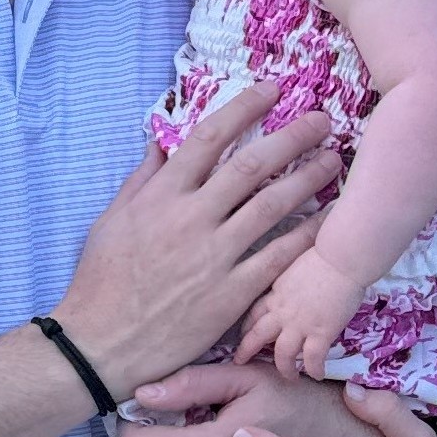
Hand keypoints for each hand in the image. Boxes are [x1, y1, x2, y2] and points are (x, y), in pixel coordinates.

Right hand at [53, 87, 338, 402]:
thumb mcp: (111, 221)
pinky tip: (328, 219)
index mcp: (162, 196)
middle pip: (253, 165)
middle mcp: (192, 219)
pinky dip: (306, 234)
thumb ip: (142, 179)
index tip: (272, 90)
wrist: (102, 345)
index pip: (209, 136)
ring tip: (334, 161)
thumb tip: (161, 142)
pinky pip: (278, 256)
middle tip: (322, 120)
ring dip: (309, 178)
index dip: (245, 107)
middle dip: (293, 136)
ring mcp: (214, 257)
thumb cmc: (102, 283)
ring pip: (273, 206)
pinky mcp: (232, 294)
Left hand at [234, 246, 365, 381]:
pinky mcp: (320, 332)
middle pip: (256, 336)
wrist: (341, 256)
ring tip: (290, 376)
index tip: (243, 335)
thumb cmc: (325, 251)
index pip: (254, 313)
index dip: (247, 326)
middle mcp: (282, 311)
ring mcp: (300, 323)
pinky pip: (312, 359)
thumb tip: (299, 288)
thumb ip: (293, 282)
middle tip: (241, 362)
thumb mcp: (296, 264)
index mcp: (276, 292)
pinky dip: (314, 370)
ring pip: (282, 354)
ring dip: (284, 368)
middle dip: (246, 351)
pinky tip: (318, 375)